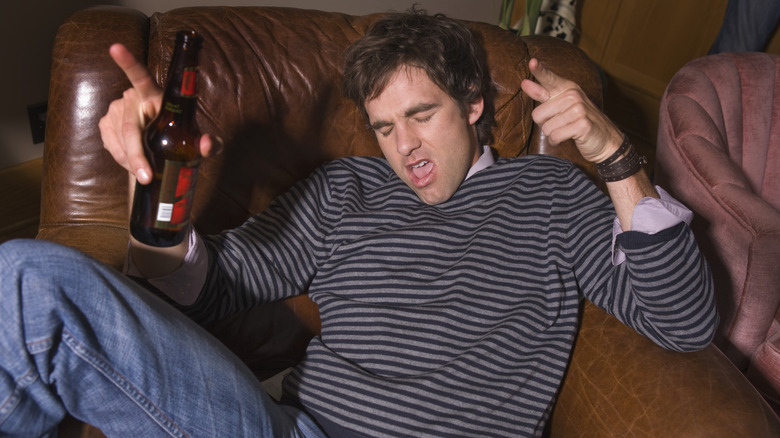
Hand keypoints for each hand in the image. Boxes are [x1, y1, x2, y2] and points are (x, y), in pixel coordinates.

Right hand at [98, 43, 221, 183]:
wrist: (163, 149)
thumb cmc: (182, 139)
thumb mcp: (198, 144)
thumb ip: (210, 144)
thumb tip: (207, 144)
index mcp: (156, 95)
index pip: (140, 76)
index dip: (128, 62)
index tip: (115, 47)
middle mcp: (132, 98)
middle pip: (131, 128)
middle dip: (138, 156)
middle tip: (146, 176)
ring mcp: (116, 109)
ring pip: (121, 141)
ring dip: (132, 161)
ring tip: (146, 171)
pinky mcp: (105, 123)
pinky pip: (111, 145)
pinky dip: (123, 160)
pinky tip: (133, 163)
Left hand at [520, 58, 622, 162]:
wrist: (605, 140)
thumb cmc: (578, 121)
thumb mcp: (561, 105)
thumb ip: (542, 94)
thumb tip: (523, 83)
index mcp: (567, 88)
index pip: (549, 78)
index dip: (539, 70)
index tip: (531, 61)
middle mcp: (573, 95)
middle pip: (537, 114)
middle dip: (544, 125)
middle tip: (560, 124)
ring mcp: (579, 109)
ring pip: (546, 128)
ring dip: (552, 134)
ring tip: (566, 130)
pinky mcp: (583, 125)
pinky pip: (555, 136)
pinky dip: (557, 141)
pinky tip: (568, 138)